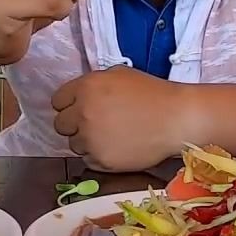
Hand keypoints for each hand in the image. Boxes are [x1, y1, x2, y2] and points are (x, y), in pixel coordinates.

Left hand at [51, 66, 189, 171]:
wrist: (177, 119)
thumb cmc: (152, 93)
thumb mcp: (119, 75)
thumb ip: (93, 83)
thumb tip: (78, 95)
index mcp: (86, 88)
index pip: (57, 101)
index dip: (69, 104)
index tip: (81, 108)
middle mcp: (83, 113)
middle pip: (61, 125)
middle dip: (75, 124)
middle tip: (97, 123)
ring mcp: (91, 139)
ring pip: (74, 144)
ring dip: (87, 141)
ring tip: (112, 135)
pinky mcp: (101, 160)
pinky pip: (88, 159)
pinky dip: (99, 155)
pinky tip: (118, 147)